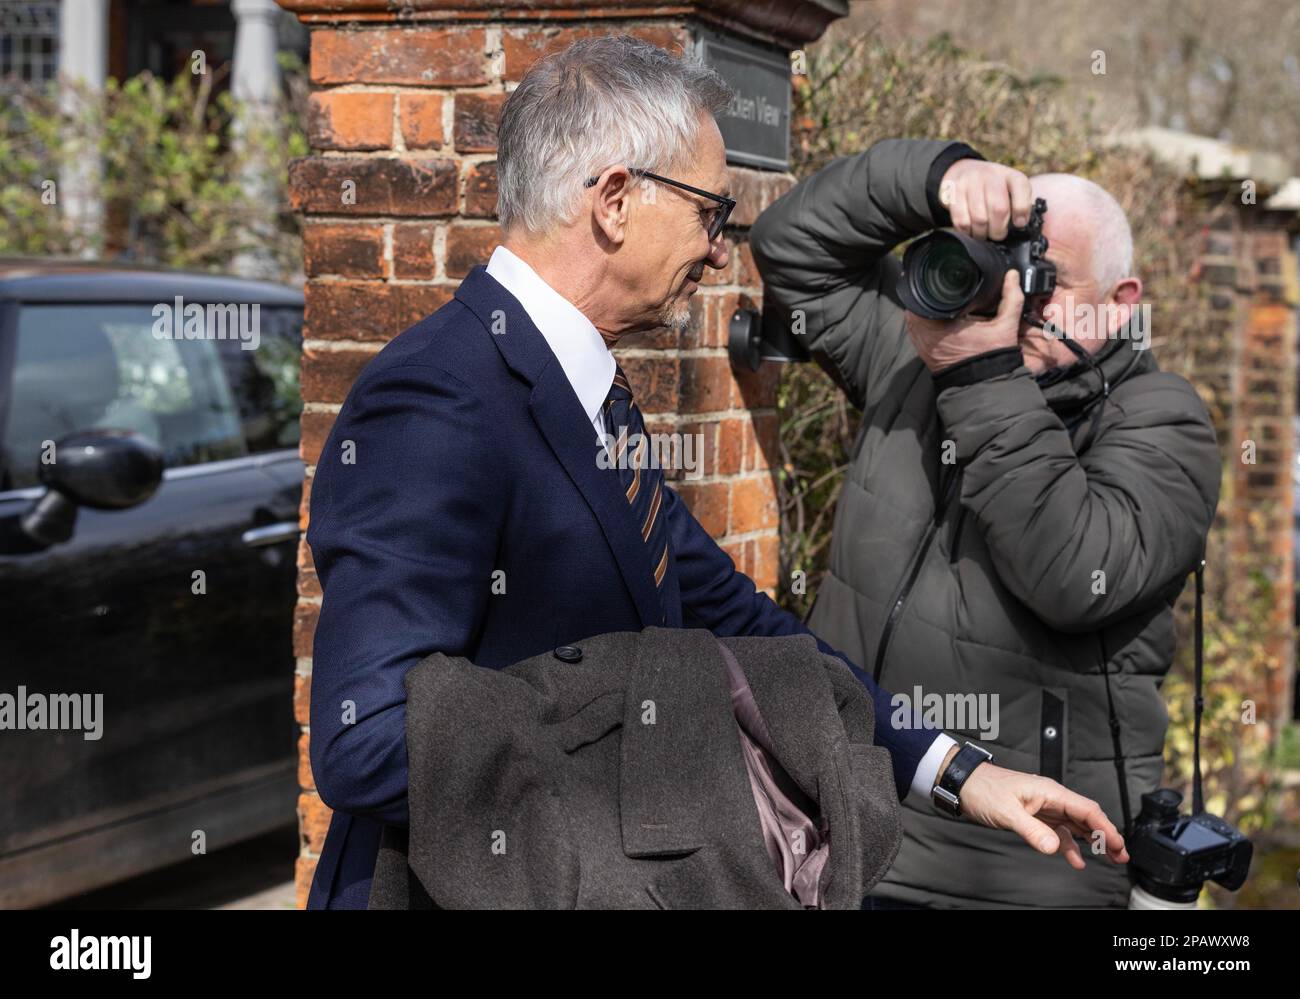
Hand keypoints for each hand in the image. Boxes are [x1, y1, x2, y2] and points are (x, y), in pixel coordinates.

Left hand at [904, 269, 1022, 372]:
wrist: (983, 386)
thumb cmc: (991, 359)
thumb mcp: (1005, 327)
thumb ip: (1011, 299)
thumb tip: (1012, 276)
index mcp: (941, 325)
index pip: (926, 296)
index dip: (933, 286)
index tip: (941, 281)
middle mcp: (926, 335)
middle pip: (918, 304)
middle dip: (929, 295)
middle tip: (941, 289)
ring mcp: (922, 344)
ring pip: (915, 317)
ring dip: (925, 308)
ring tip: (938, 300)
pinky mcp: (923, 351)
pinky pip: (917, 330)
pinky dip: (924, 323)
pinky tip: (937, 318)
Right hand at [937, 158, 1033, 239]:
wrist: (964, 171)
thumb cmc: (993, 188)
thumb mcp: (1012, 189)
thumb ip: (1019, 204)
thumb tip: (1020, 225)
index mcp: (1011, 175)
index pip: (1021, 189)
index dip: (1022, 211)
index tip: (1019, 224)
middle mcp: (991, 175)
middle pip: (999, 209)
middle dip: (999, 230)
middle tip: (997, 234)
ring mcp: (971, 182)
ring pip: (979, 219)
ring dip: (982, 234)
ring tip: (983, 234)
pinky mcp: (954, 192)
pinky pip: (961, 221)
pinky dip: (967, 231)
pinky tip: (970, 230)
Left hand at [947, 761, 1129, 869]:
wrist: (963, 783)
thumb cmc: (983, 790)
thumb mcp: (1007, 812)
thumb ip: (1032, 830)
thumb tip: (1054, 847)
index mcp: (1050, 791)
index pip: (1087, 809)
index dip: (1105, 828)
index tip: (1118, 845)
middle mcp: (1051, 798)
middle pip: (1087, 817)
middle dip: (1106, 835)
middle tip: (1121, 856)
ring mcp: (1043, 807)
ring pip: (1076, 825)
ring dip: (1092, 841)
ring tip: (1109, 858)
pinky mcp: (1034, 815)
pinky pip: (1059, 831)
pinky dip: (1069, 845)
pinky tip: (1076, 859)